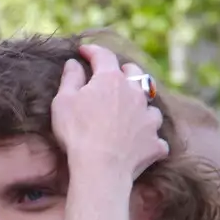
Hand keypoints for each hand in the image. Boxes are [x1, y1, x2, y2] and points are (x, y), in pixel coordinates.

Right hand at [50, 44, 168, 183]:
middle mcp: (135, 94)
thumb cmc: (77, 133)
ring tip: (132, 111)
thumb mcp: (63, 102)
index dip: (92, 51)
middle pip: (135, 73)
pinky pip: (157, 137)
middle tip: (115, 74)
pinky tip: (143, 142)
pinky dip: (150, 138)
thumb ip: (70, 79)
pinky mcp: (155, 143)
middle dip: (125, 70)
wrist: (101, 169)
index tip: (83, 51)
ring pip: (150, 105)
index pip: (103, 56)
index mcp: (111, 80)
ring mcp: (149, 119)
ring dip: (141, 105)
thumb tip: (73, 63)